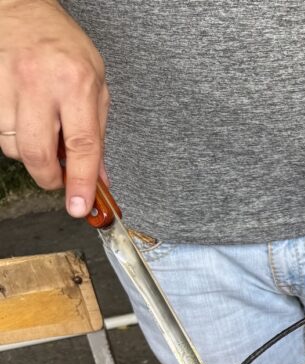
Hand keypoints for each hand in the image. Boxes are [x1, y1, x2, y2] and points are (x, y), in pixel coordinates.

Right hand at [0, 0, 107, 217]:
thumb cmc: (64, 47)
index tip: (79, 206)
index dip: (80, 180)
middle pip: (37, 152)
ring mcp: (7, 84)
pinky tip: (23, 122)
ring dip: (28, 155)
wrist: (21, 10)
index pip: (82, 144)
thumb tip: (98, 177)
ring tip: (42, 136)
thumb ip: (97, 133)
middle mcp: (40, 84)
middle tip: (58, 178)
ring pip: (11, 145)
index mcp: (77, 84)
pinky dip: (11, 137)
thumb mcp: (96, 84)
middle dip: (49, 177)